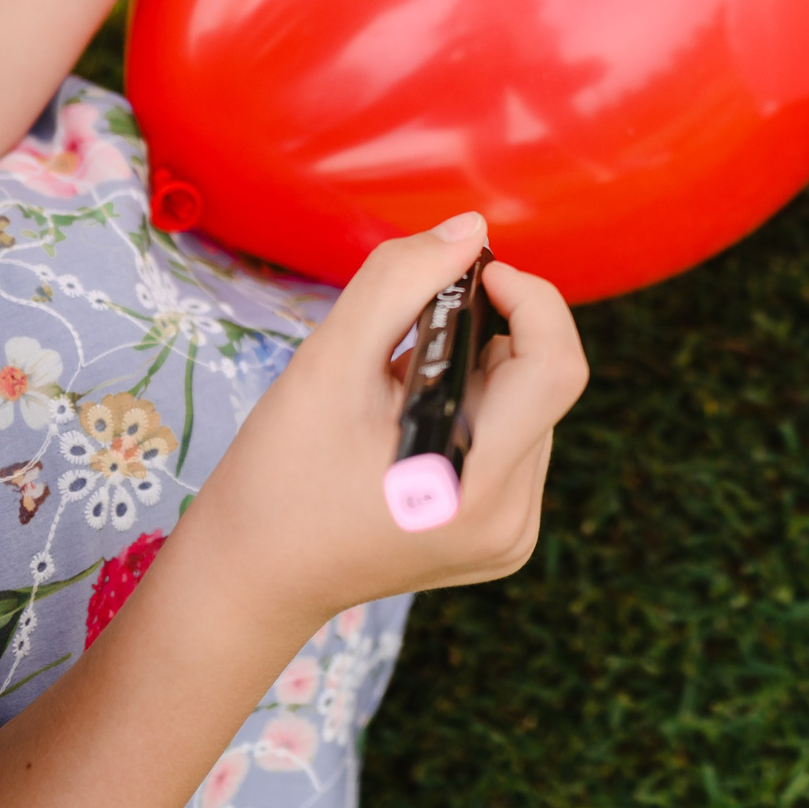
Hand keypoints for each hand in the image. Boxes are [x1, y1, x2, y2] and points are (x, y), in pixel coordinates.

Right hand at [173, 214, 587, 635]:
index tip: (471, 274)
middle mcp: (510, 518)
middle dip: (486, 337)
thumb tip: (472, 230)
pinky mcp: (505, 541)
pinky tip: (413, 429)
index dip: (528, 298)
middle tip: (406, 340)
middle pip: (542, 382)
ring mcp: (512, 536)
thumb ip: (400, 282)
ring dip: (480, 376)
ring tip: (399, 392)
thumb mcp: (327, 362)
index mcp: (472, 480)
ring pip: (531, 408)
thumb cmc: (279, 472)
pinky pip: (518, 445)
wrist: (252, 577)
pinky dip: (477, 414)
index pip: (556, 364)